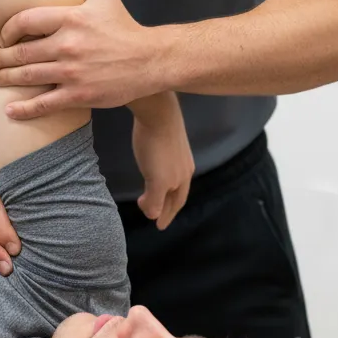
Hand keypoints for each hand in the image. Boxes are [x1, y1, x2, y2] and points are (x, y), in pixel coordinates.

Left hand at [0, 0, 157, 119]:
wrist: (150, 61)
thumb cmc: (125, 28)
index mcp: (71, 18)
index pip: (25, 20)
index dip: (6, 30)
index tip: (1, 37)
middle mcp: (68, 44)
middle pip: (21, 51)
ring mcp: (72, 72)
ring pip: (28, 76)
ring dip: (5, 79)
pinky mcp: (78, 95)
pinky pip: (44, 103)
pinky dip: (24, 109)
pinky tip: (10, 111)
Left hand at [131, 93, 194, 229]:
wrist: (158, 112)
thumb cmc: (155, 147)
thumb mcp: (156, 179)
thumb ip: (156, 199)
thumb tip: (153, 215)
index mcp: (182, 178)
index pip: (176, 203)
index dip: (168, 215)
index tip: (159, 226)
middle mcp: (184, 168)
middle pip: (176, 193)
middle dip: (167, 206)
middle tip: (156, 216)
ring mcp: (178, 154)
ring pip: (172, 179)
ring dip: (163, 192)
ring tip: (152, 196)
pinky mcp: (169, 141)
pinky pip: (166, 166)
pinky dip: (160, 176)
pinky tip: (152, 172)